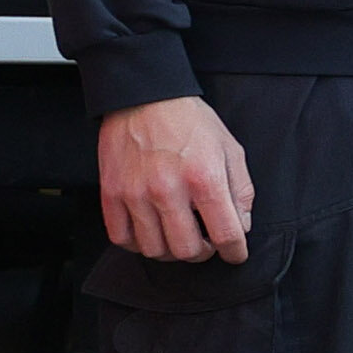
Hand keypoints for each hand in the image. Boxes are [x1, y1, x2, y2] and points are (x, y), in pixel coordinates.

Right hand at [99, 96, 252, 263]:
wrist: (145, 98)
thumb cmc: (190, 123)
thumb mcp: (231, 150)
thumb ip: (242, 192)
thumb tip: (241, 226)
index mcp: (204, 179)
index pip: (225, 234)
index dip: (235, 251)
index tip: (236, 254)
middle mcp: (167, 190)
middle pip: (187, 250)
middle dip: (203, 253)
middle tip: (206, 243)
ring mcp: (135, 194)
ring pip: (154, 249)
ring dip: (171, 251)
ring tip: (179, 236)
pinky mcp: (111, 193)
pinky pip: (121, 238)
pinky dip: (138, 244)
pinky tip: (151, 232)